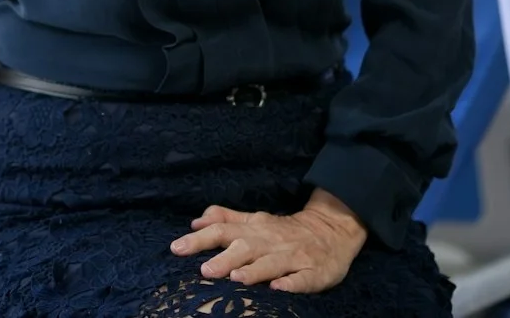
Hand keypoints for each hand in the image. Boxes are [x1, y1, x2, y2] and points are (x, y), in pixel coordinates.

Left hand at [169, 190, 367, 293]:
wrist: (332, 230)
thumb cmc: (284, 231)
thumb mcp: (255, 221)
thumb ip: (226, 219)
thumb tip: (195, 222)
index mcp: (255, 229)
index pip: (223, 230)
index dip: (201, 239)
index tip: (177, 248)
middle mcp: (271, 242)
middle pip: (246, 247)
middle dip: (225, 257)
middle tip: (205, 270)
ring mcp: (293, 257)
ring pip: (272, 263)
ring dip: (255, 270)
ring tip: (237, 278)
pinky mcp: (314, 272)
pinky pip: (303, 279)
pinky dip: (291, 283)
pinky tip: (279, 289)